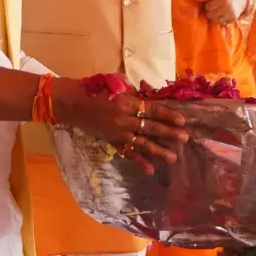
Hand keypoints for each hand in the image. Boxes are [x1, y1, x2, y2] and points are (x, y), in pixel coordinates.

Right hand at [50, 78, 188, 174]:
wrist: (70, 103)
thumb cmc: (93, 89)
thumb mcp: (115, 84)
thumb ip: (134, 92)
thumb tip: (151, 96)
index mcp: (126, 102)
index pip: (152, 110)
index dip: (168, 115)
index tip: (182, 121)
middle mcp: (124, 119)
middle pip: (150, 128)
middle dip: (169, 134)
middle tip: (185, 139)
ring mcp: (117, 133)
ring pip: (142, 143)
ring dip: (158, 151)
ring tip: (173, 158)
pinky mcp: (111, 141)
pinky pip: (127, 153)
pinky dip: (138, 161)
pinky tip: (150, 170)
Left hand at [202, 0, 249, 24]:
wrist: (244, 0)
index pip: (208, 7)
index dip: (208, 6)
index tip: (211, 4)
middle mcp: (227, 7)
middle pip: (211, 15)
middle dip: (210, 12)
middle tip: (214, 9)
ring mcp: (230, 14)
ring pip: (215, 20)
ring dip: (214, 17)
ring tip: (217, 12)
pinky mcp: (233, 19)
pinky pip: (222, 23)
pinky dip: (220, 20)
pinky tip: (222, 15)